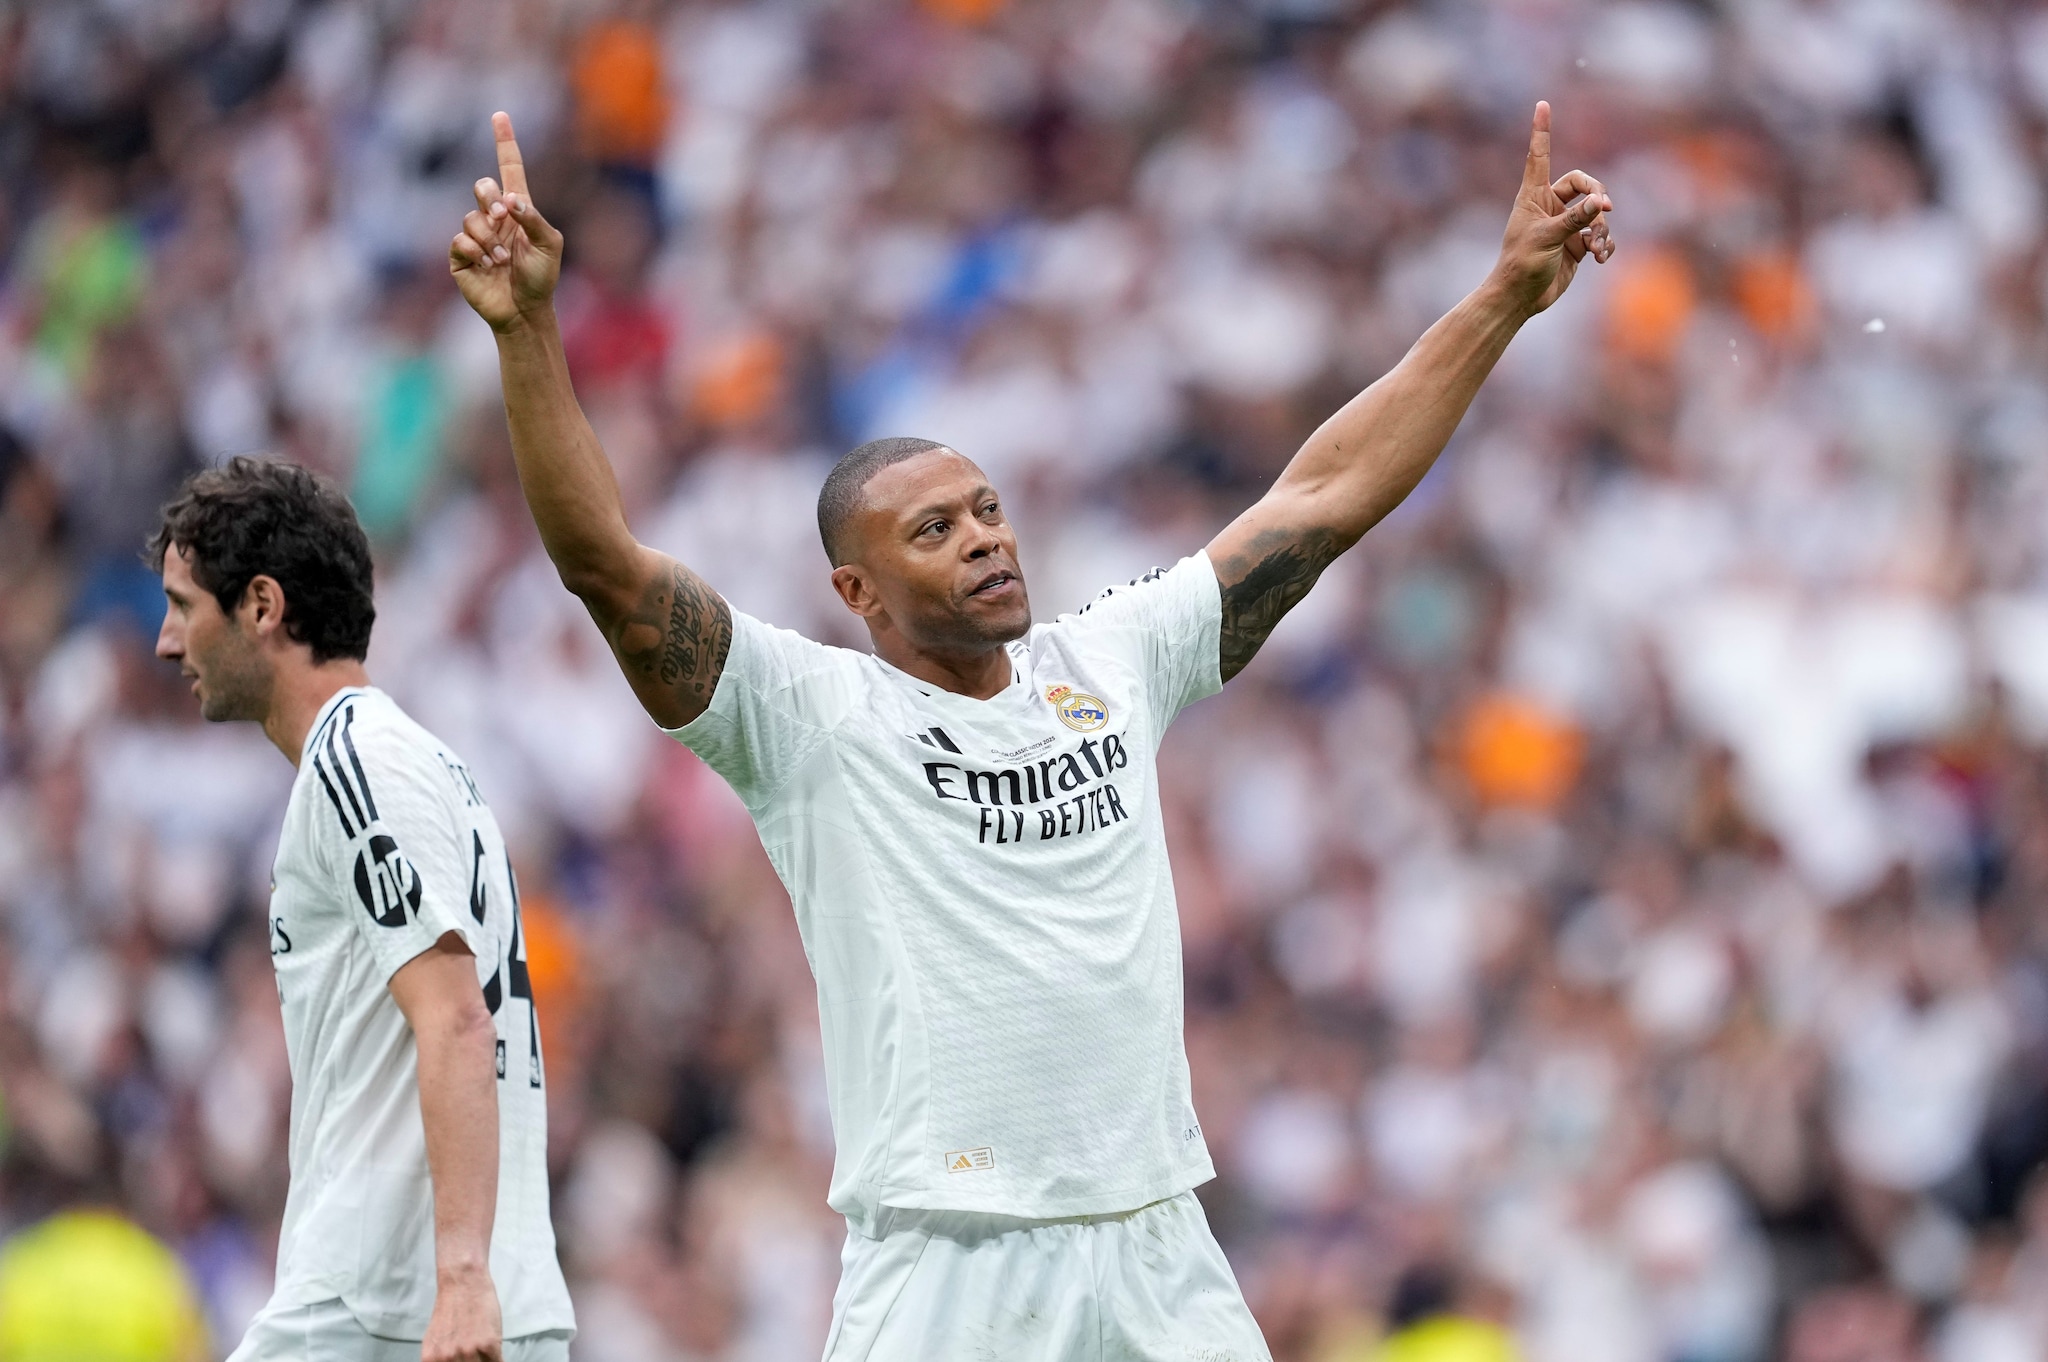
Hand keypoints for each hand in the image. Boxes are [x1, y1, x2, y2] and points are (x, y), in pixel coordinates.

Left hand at [421, 1263, 503, 1361]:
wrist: (463, 1282)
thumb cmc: (451, 1307)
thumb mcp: (436, 1339)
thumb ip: (440, 1360)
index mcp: (431, 1360)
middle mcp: (448, 1359)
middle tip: (476, 1358)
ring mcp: (469, 1351)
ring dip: (485, 1361)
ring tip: (486, 1355)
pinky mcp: (489, 1343)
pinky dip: (498, 1361)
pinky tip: (496, 1356)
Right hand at [451, 112, 562, 333]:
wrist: (525, 311)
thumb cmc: (541, 279)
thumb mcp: (551, 246)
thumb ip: (535, 219)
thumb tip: (512, 200)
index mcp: (518, 210)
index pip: (509, 168)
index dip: (504, 142)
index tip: (499, 115)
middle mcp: (494, 218)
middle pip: (482, 186)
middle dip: (490, 198)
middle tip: (503, 217)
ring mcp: (476, 236)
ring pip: (470, 217)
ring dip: (489, 238)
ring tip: (501, 260)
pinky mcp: (460, 256)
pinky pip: (460, 240)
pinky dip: (476, 251)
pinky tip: (487, 266)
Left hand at [1492, 101, 1616, 315]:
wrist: (1520, 299)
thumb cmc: (1522, 265)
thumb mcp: (1548, 239)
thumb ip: (1575, 220)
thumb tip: (1602, 203)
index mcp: (1534, 197)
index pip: (1540, 156)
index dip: (1542, 131)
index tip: (1542, 104)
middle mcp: (1550, 206)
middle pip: (1585, 184)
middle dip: (1598, 198)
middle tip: (1603, 212)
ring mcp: (1565, 225)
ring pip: (1596, 213)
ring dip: (1602, 228)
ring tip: (1597, 248)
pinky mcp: (1576, 245)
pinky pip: (1600, 234)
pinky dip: (1606, 243)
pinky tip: (1602, 257)